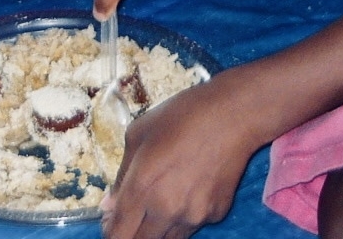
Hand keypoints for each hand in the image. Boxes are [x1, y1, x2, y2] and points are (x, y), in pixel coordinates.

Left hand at [100, 73, 258, 238]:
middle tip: (135, 215)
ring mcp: (193, 216)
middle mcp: (166, 210)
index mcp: (142, 188)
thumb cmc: (181, 116)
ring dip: (158, 230)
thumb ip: (121, 175)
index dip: (111, 231)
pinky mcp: (215, 215)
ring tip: (162, 201)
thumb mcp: (138, 133)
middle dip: (133, 233)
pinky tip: (189, 190)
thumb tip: (109, 206)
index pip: (117, 234)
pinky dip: (184, 218)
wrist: (233, 115)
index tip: (113, 221)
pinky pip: (191, 226)